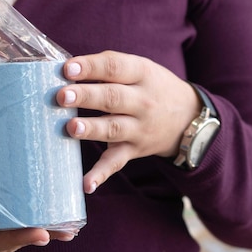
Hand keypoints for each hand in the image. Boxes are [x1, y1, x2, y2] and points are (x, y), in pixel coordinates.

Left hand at [56, 50, 200, 193]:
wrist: (189, 118)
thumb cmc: (151, 86)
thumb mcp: (139, 68)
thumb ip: (108, 66)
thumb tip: (66, 69)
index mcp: (141, 74)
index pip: (115, 67)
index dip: (91, 67)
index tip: (67, 68)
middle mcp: (142, 102)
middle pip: (112, 98)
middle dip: (86, 97)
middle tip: (62, 96)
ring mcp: (138, 128)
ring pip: (113, 129)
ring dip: (92, 129)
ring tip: (71, 127)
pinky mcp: (133, 150)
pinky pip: (116, 162)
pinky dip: (101, 174)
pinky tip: (86, 184)